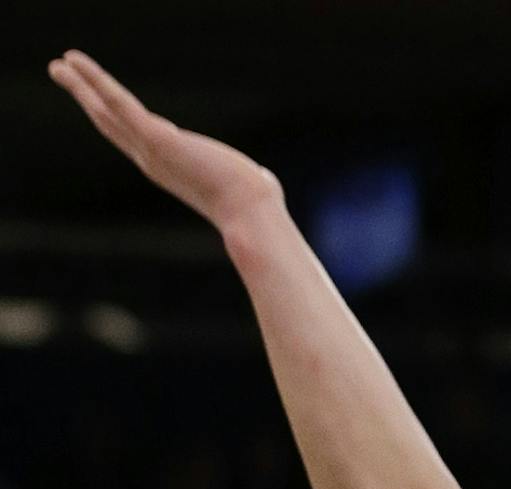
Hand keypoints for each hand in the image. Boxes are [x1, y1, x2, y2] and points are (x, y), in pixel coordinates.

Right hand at [48, 51, 283, 233]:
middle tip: (62, 74)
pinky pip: (118, 103)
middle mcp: (151, 159)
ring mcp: (149, 149)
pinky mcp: (156, 137)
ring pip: (106, 111)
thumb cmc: (254, 205)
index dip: (111, 117)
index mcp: (166, 167)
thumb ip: (246, 177)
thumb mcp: (245, 184)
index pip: (131, 137)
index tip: (97, 102)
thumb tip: (264, 181)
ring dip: (81, 85)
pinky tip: (75, 64)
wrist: (251, 214)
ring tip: (58, 64)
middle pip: (108, 122)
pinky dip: (96, 81)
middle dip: (85, 97)